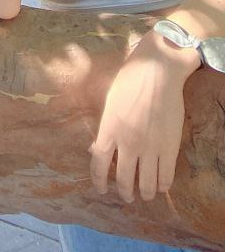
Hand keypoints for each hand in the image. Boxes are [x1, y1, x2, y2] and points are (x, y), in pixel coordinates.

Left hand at [88, 40, 187, 203]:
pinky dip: (163, 184)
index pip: (99, 163)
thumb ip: (105, 127)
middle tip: (127, 196)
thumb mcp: (110, 101)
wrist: (157, 70)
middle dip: (125, 191)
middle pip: (124, 178)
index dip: (99, 180)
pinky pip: (166, 175)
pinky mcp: (169, 146)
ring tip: (145, 194)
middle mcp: (128, 142)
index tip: (102, 189)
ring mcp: (150, 146)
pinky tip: (162, 186)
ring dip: (145, 192)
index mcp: (109, 129)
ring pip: (147, 182)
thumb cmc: (130, 79)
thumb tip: (96, 149)